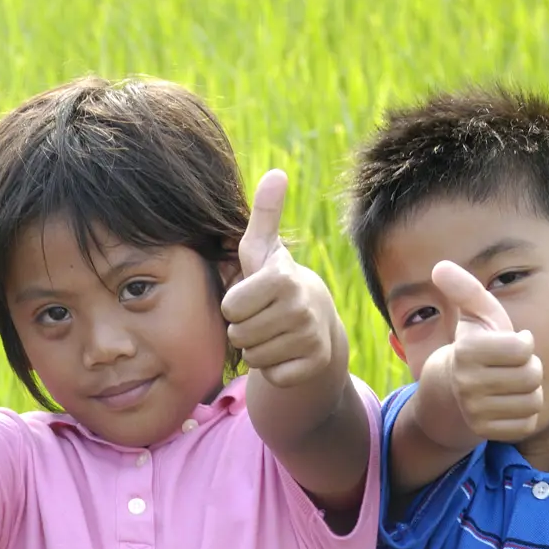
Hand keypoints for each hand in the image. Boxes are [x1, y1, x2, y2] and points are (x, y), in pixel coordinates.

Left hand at [221, 170, 341, 388]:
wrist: (317, 320)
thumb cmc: (275, 281)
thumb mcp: (264, 248)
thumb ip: (264, 214)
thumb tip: (276, 173)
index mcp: (282, 278)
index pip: (230, 307)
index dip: (233, 305)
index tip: (250, 297)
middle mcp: (300, 307)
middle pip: (238, 335)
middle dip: (242, 329)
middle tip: (261, 317)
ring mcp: (310, 338)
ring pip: (254, 357)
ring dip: (256, 349)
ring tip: (271, 332)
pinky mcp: (314, 364)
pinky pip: (272, 375)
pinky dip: (273, 368)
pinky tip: (285, 351)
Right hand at [427, 261, 542, 440]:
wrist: (451, 392)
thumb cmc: (475, 345)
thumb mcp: (474, 315)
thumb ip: (465, 289)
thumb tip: (439, 265)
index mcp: (466, 352)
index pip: (523, 348)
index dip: (524, 343)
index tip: (513, 342)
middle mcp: (467, 385)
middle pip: (531, 375)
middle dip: (530, 367)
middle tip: (514, 366)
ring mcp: (475, 412)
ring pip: (533, 401)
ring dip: (530, 391)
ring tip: (512, 384)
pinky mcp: (485, 432)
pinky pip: (527, 423)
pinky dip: (525, 413)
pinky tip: (510, 404)